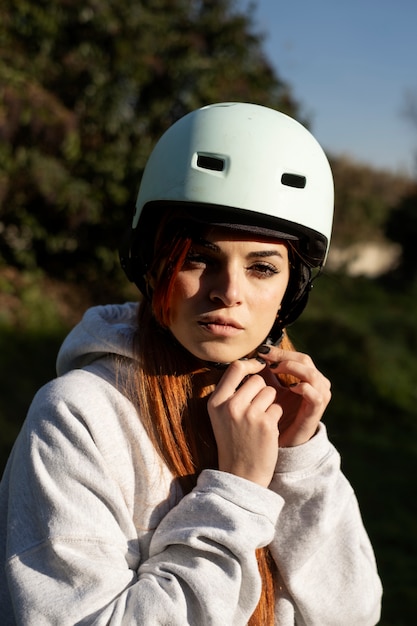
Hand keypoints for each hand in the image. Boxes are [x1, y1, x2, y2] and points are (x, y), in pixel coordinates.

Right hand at [207, 358, 281, 486]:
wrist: (240, 474)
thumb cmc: (232, 441)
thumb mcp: (221, 415)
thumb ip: (230, 392)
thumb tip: (249, 364)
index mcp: (216, 402)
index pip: (235, 368)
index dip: (250, 364)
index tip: (258, 367)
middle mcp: (230, 406)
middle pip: (256, 380)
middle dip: (261, 391)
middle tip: (255, 410)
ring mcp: (248, 415)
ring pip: (270, 392)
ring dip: (269, 404)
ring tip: (259, 422)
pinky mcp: (266, 424)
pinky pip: (278, 407)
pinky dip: (275, 418)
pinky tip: (265, 432)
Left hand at [257, 345, 330, 446]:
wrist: (280, 442)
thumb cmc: (275, 414)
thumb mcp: (269, 390)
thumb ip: (265, 373)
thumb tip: (253, 355)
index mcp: (307, 377)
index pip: (297, 356)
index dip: (280, 352)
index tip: (261, 351)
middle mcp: (317, 384)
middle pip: (305, 360)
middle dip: (284, 357)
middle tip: (265, 357)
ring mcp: (319, 397)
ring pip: (311, 374)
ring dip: (292, 368)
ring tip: (274, 369)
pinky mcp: (316, 411)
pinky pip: (315, 395)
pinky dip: (303, 388)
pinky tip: (290, 387)